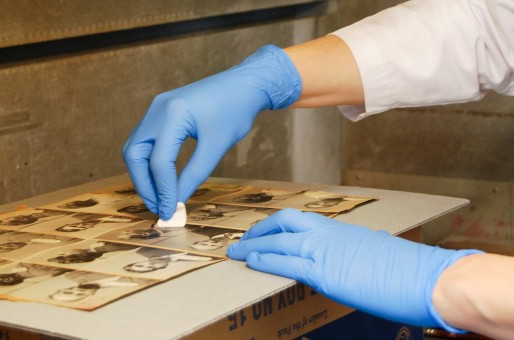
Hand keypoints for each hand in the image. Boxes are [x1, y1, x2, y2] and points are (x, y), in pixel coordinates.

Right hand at [122, 45, 301, 218]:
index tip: (170, 213)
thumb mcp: (216, 147)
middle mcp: (157, 109)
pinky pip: (145, 141)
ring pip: (135, 149)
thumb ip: (194, 176)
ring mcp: (155, 109)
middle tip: (157, 207)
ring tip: (158, 197)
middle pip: (134, 154)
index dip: (163, 190)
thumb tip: (177, 203)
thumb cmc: (235, 112)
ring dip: (143, 175)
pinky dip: (149, 163)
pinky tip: (162, 179)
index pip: (159, 161)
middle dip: (143, 184)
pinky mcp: (159, 112)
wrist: (243, 85)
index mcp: (173, 113)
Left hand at [227, 209, 481, 330]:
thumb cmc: (410, 270)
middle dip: (260, 229)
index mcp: (343, 230)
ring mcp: (326, 251)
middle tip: (243, 239)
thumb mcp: (378, 252)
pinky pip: (286, 263)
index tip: (265, 231)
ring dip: (253, 246)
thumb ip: (361, 248)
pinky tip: (251, 262)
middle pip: (285, 221)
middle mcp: (330, 234)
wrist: (429, 279)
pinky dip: (265, 260)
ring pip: (279, 240)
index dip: (278, 225)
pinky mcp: (325, 272)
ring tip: (235, 252)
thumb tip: (360, 247)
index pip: (302, 220)